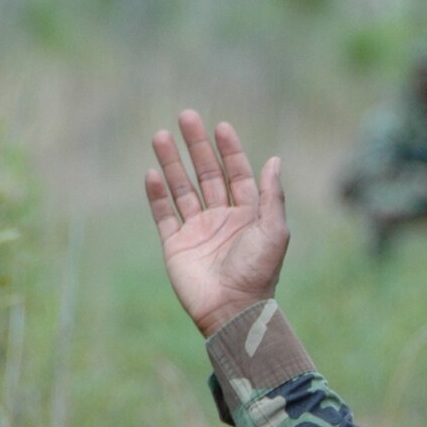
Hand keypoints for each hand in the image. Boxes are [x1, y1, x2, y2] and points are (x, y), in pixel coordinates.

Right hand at [146, 111, 288, 337]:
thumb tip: (274, 159)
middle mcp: (221, 219)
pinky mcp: (176, 246)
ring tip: (160, 135)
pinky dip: (157, 195)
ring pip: (181, 189)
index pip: (236, 174)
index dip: (229, 150)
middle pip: (206, 174)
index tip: (220, 126)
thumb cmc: (257, 271)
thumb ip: (271, 194)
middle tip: (186, 116)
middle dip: (196, 146)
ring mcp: (197, 231)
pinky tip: (152, 173)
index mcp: (247, 215)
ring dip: (172, 162)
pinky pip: (164, 216)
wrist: (232, 309)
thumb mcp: (273, 230)